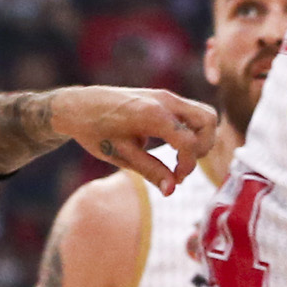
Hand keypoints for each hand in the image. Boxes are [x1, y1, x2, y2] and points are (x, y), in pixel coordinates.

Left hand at [48, 87, 221, 189]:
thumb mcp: (120, 155)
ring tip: (179, 157)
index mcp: (152, 114)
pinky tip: (172, 146)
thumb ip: (150, 171)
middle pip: (208, 120)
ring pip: (204, 114)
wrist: (78, 106)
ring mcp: (165, 96)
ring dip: (200, 138)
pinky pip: (190, 112)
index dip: (188, 165)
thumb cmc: (95, 131)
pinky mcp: (163, 98)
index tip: (175, 178)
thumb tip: (172, 190)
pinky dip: (191, 130)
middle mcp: (164, 100)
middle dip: (203, 147)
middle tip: (181, 165)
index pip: (190, 141)